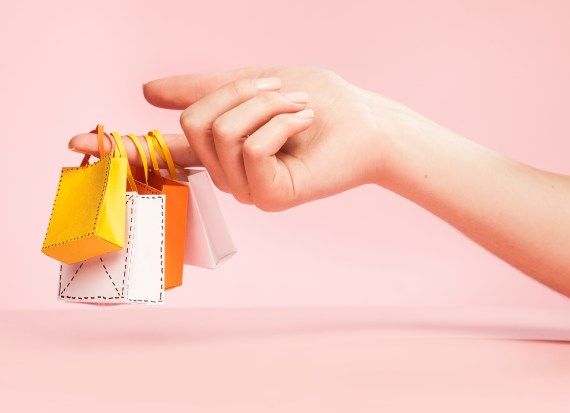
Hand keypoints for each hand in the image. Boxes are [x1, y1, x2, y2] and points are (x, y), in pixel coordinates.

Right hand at [69, 66, 414, 210]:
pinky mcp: (269, 198)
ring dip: (264, 104)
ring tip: (299, 108)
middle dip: (240, 93)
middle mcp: (225, 174)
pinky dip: (280, 121)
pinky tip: (304, 123)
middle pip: (194, 124)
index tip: (75, 144)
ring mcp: (245, 190)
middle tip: (281, 91)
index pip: (157, 151)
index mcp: (217, 147)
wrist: (362, 120)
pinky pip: (251, 148)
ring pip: (221, 134)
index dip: (116, 147)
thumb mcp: (250, 84)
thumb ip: (201, 90)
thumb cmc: (312, 101)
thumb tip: (146, 91)